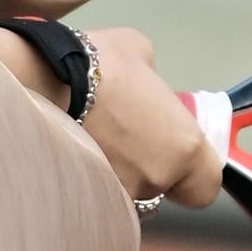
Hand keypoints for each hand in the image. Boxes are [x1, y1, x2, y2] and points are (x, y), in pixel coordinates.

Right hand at [79, 28, 224, 212]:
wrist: (45, 80)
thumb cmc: (98, 62)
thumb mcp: (142, 54)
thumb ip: (154, 82)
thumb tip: (146, 87)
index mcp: (184, 144)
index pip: (206, 188)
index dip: (193, 176)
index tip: (178, 158)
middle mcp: (157, 177)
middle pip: (162, 191)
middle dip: (148, 170)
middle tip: (128, 142)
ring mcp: (121, 192)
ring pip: (127, 194)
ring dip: (117, 174)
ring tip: (94, 141)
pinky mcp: (87, 196)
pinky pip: (99, 195)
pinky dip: (91, 179)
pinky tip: (74, 152)